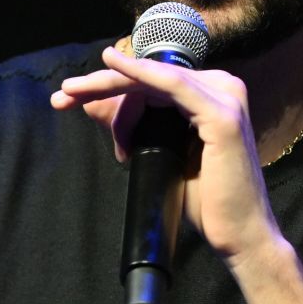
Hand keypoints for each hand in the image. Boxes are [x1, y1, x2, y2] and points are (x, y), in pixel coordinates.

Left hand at [51, 46, 281, 261]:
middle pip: (150, 77)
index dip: (108, 86)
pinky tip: (112, 67)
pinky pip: (172, 85)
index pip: (152, 81)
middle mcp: (223, 88)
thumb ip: (132, 129)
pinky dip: (140, 74)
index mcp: (210, 96)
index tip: (68, 100)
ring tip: (71, 91)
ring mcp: (226, 98)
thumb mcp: (158, 157)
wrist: (240, 237)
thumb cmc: (207, 203)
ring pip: (155, 79)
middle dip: (101, 84)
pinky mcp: (222, 115)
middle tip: (62, 94)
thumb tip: (93, 107)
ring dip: (109, 82)